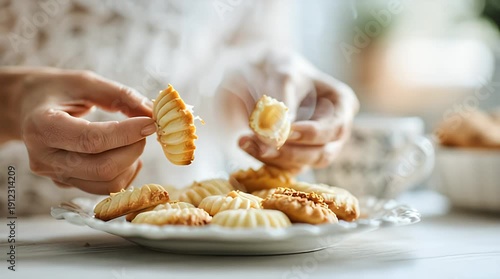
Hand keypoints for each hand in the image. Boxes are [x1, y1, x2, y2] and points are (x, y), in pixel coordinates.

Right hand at [4, 67, 154, 193]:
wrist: (27, 108)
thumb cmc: (56, 91)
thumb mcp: (84, 82)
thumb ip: (118, 95)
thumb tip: (151, 112)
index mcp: (43, 126)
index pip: (91, 140)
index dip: (126, 133)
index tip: (150, 123)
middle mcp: (45, 157)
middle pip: (102, 168)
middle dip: (133, 149)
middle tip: (145, 129)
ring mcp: (54, 175)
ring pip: (107, 184)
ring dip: (132, 163)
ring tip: (134, 140)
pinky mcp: (66, 184)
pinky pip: (104, 188)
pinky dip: (125, 173)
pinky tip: (126, 153)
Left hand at [218, 50, 358, 173]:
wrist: (248, 72)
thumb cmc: (272, 67)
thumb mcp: (278, 75)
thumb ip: (280, 104)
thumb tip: (278, 136)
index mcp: (341, 103)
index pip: (335, 128)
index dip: (313, 134)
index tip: (288, 131)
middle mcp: (332, 130)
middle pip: (321, 154)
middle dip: (290, 151)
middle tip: (260, 141)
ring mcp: (313, 146)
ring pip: (299, 165)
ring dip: (271, 157)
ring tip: (245, 140)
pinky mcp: (290, 158)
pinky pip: (280, 168)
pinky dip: (260, 158)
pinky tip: (244, 142)